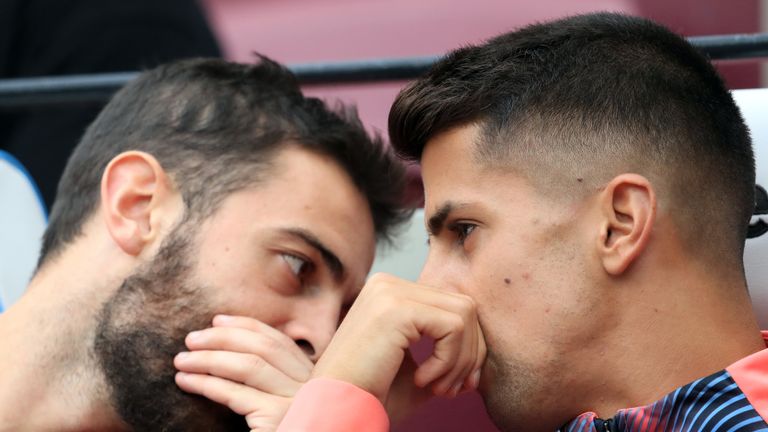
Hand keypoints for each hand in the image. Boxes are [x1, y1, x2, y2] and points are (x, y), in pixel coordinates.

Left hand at [174, 315, 312, 430]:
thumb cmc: (282, 429)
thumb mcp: (282, 402)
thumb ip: (271, 380)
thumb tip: (231, 348)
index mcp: (312, 378)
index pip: (279, 341)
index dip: (247, 326)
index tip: (217, 320)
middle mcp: (310, 385)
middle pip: (264, 347)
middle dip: (224, 338)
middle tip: (191, 338)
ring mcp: (296, 401)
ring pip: (248, 365)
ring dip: (209, 358)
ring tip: (181, 360)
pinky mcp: (278, 418)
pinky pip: (235, 393)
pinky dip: (206, 383)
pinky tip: (186, 381)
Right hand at [312, 273, 485, 403]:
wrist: (336, 408)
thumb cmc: (371, 394)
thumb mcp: (416, 367)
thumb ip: (445, 350)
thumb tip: (481, 348)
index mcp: (389, 292)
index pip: (451, 305)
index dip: (468, 346)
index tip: (459, 383)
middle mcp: (388, 283)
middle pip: (464, 305)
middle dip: (470, 353)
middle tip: (454, 389)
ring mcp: (390, 291)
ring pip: (464, 314)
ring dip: (461, 360)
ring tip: (438, 388)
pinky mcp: (397, 308)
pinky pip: (454, 327)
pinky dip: (449, 361)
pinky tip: (423, 380)